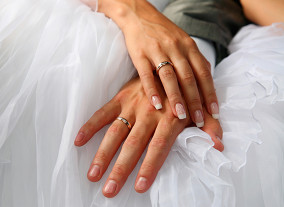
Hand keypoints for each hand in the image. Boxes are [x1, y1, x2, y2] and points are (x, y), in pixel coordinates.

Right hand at [74, 77, 222, 197]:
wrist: (168, 59)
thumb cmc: (184, 90)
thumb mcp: (199, 106)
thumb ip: (208, 127)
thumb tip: (219, 147)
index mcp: (168, 118)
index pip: (158, 147)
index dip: (149, 167)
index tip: (139, 186)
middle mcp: (149, 113)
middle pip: (133, 145)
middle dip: (121, 169)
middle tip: (109, 190)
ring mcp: (132, 105)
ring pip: (115, 132)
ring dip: (103, 154)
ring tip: (93, 175)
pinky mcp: (121, 97)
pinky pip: (103, 112)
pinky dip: (90, 126)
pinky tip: (78, 141)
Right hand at [97, 0, 218, 126]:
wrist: (139, 15)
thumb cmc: (163, 32)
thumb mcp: (183, 42)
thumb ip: (194, 61)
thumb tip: (207, 84)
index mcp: (189, 46)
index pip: (203, 73)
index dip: (210, 93)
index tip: (214, 112)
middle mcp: (176, 48)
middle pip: (189, 77)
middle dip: (196, 101)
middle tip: (200, 120)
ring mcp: (157, 51)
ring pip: (170, 77)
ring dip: (176, 97)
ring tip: (180, 116)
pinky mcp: (140, 54)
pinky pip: (146, 74)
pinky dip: (152, 90)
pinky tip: (156, 105)